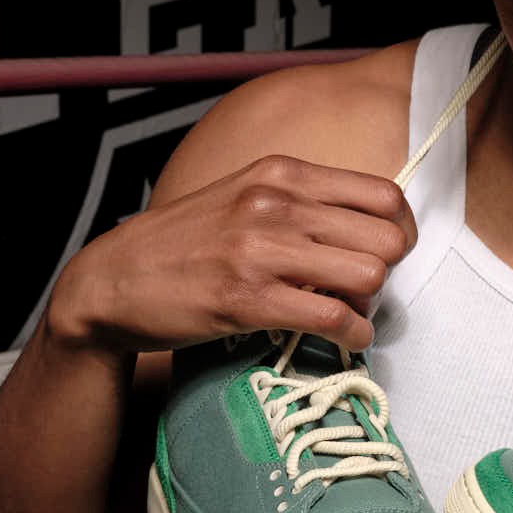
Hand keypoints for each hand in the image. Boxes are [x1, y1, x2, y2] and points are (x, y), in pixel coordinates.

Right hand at [51, 154, 417, 356]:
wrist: (111, 281)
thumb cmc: (184, 243)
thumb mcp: (243, 196)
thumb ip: (301, 201)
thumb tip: (367, 227)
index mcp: (281, 173)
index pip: (383, 195)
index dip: (400, 231)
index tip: (390, 254)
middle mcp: (275, 203)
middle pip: (385, 239)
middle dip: (387, 271)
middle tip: (365, 289)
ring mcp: (260, 251)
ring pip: (368, 276)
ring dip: (369, 304)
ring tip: (350, 313)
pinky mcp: (247, 299)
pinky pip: (333, 318)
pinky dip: (353, 335)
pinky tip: (345, 339)